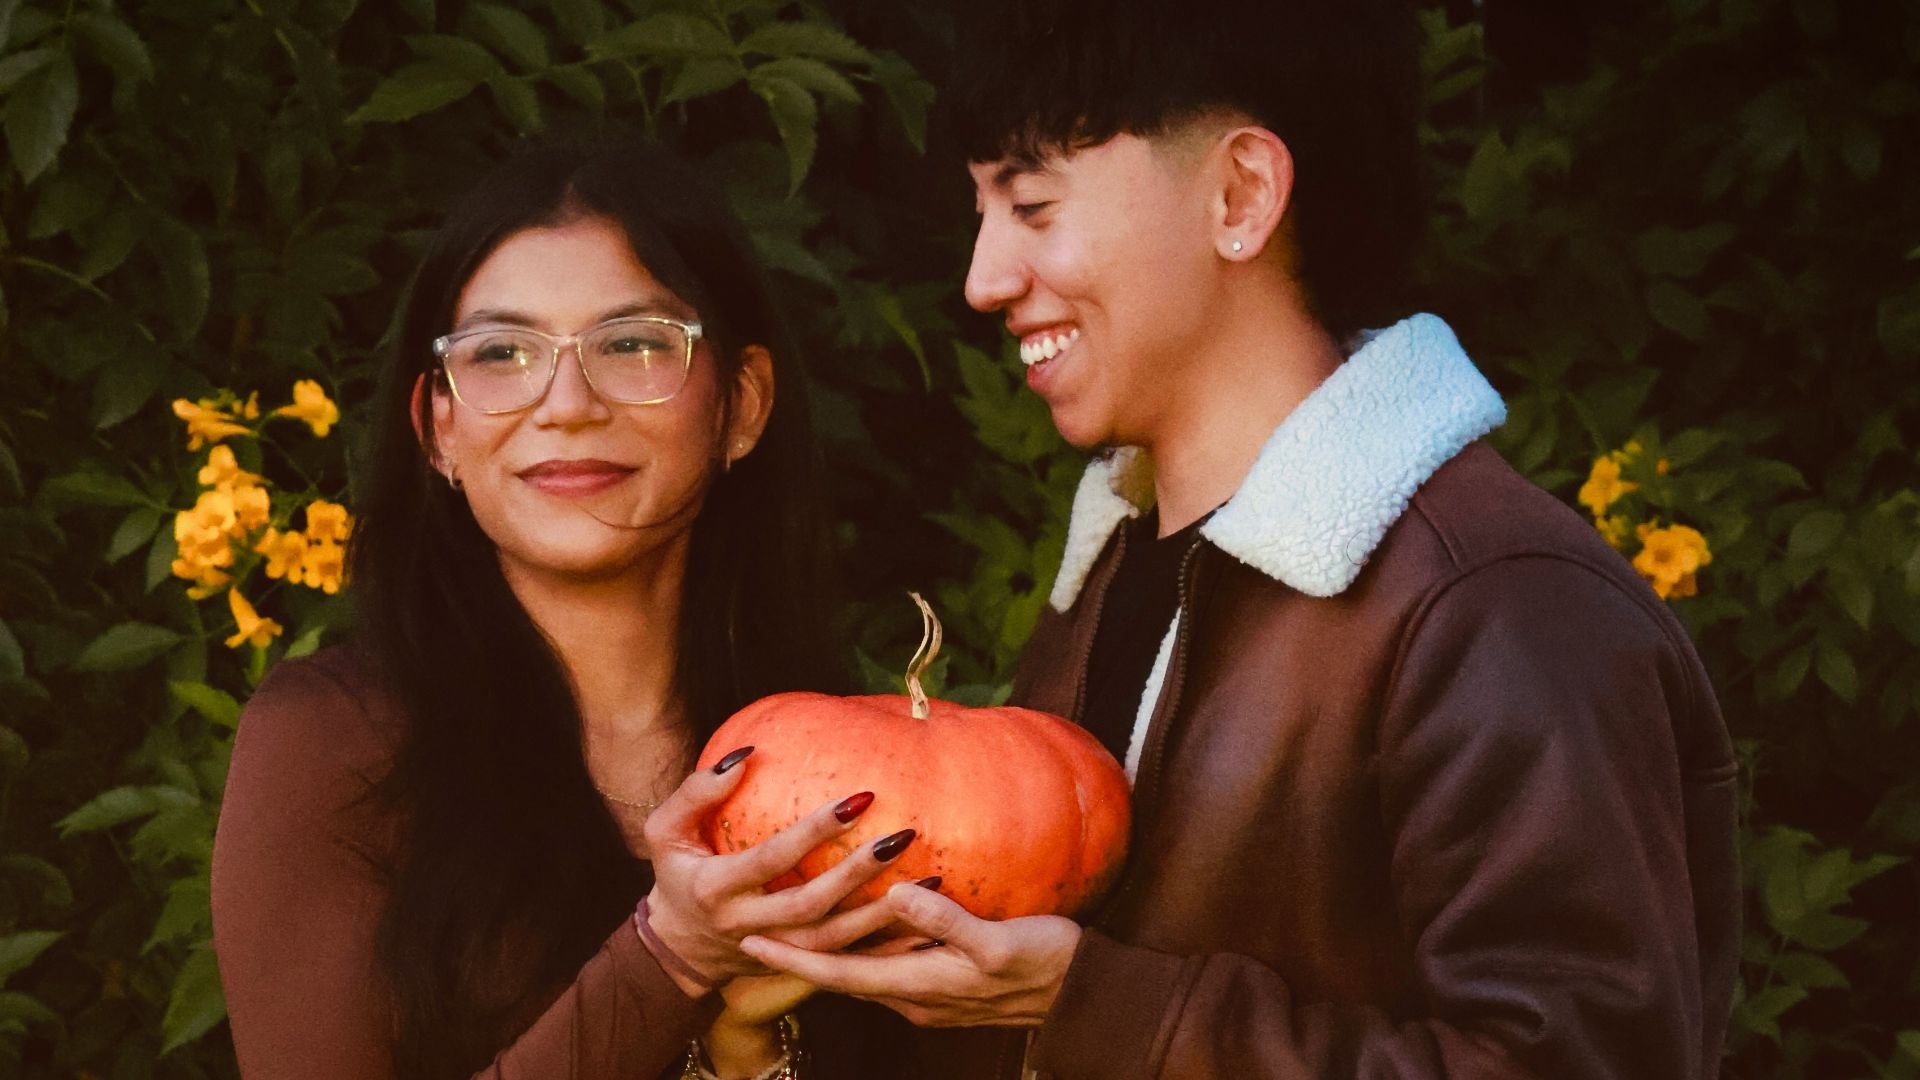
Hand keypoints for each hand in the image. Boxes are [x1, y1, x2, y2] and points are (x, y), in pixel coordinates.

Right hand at [641, 749, 914, 992]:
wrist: (679, 948)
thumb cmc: (677, 872)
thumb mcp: (664, 831)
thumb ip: (696, 792)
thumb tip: (745, 754)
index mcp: (716, 889)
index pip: (770, 859)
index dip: (812, 831)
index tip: (858, 799)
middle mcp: (748, 925)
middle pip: (811, 905)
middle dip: (857, 873)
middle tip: (902, 836)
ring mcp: (775, 951)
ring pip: (835, 942)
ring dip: (883, 915)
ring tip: (930, 882)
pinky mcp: (796, 965)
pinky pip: (846, 961)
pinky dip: (886, 947)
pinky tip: (927, 925)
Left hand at [739, 881, 1082, 1027]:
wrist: (1081, 995)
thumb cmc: (1042, 964)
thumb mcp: (995, 942)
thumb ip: (944, 921)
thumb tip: (893, 894)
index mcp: (918, 987)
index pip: (840, 974)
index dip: (793, 958)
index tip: (749, 943)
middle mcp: (913, 997)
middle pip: (841, 976)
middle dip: (797, 956)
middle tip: (751, 933)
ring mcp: (928, 994)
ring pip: (862, 971)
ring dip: (826, 952)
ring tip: (789, 929)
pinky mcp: (944, 982)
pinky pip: (888, 965)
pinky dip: (861, 946)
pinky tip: (860, 926)